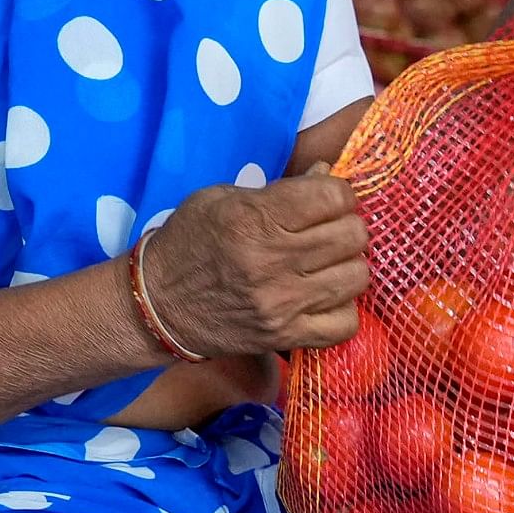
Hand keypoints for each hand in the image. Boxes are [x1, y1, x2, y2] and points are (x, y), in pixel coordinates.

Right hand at [133, 171, 366, 358]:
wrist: (158, 306)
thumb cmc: (190, 242)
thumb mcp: (222, 199)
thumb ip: (279, 188)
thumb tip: (327, 175)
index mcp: (254, 219)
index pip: (333, 196)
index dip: (337, 193)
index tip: (325, 200)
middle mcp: (271, 262)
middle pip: (352, 235)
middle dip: (345, 226)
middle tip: (327, 231)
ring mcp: (281, 304)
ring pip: (355, 277)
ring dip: (346, 266)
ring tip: (326, 264)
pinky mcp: (285, 337)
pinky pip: (345, 324)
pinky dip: (341, 308)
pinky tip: (323, 298)